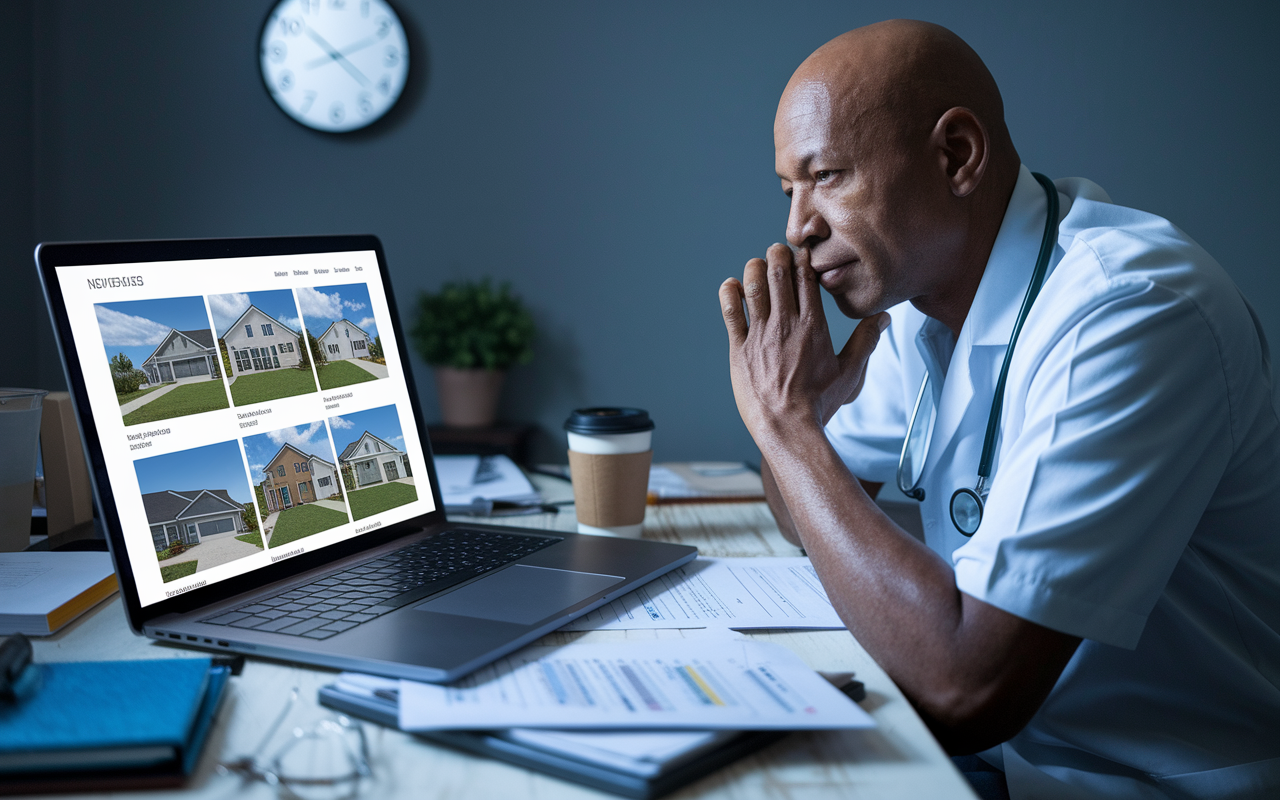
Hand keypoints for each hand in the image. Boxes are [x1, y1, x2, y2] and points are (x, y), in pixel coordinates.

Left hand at [718, 243, 888, 443]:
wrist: (787, 427)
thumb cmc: (820, 403)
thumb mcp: (850, 372)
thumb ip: (866, 341)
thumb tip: (883, 318)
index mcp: (813, 326)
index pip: (806, 279)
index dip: (802, 259)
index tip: (801, 251)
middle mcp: (785, 325)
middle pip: (778, 275)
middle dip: (777, 255)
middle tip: (776, 250)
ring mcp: (759, 336)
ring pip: (753, 288)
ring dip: (754, 270)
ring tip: (756, 264)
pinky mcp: (739, 350)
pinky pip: (731, 314)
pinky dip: (729, 295)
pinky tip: (731, 286)